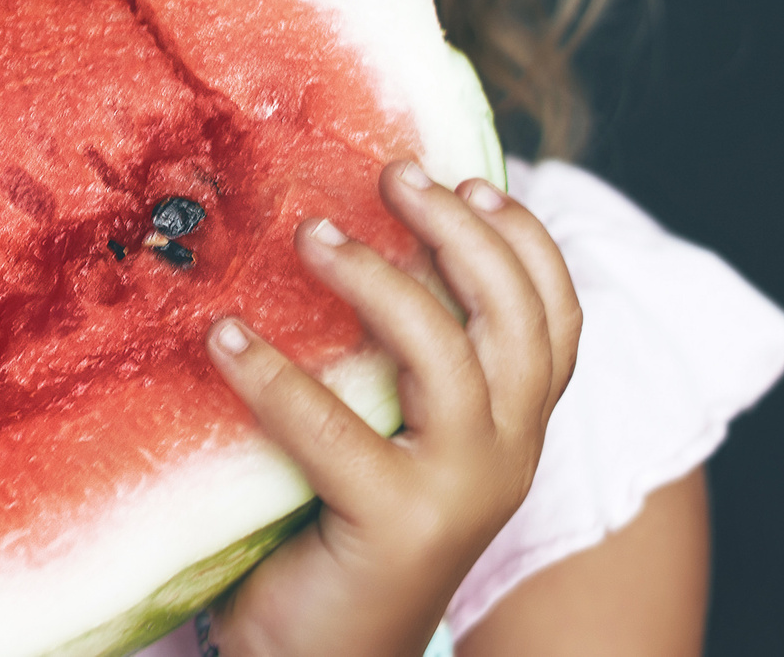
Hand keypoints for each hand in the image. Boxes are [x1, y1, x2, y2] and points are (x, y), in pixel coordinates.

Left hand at [203, 162, 581, 656]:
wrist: (325, 655)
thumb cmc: (340, 523)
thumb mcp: (391, 429)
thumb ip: (395, 358)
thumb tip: (347, 232)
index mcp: (514, 426)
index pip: (558, 319)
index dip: (525, 241)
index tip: (469, 176)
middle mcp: (508, 458)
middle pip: (514, 321)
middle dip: (461, 232)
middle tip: (393, 175)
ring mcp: (461, 495)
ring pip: (446, 358)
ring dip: (377, 282)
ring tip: (309, 236)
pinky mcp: (398, 528)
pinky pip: (335, 431)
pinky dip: (276, 376)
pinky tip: (226, 337)